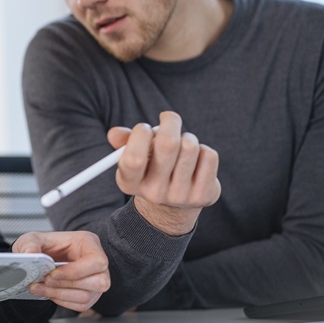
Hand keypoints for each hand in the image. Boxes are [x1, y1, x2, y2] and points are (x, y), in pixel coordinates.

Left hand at [13, 231, 109, 312]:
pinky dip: (62, 301)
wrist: (41, 260)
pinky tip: (49, 293)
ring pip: (87, 296)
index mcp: (89, 243)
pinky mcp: (90, 295)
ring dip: (60, 295)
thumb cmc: (44, 246)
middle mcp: (97, 263)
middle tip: (45, 280)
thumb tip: (30, 253)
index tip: (53, 274)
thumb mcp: (32, 239)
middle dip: (67, 284)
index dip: (76, 271)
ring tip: (41, 288)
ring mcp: (96, 280)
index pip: (97, 261)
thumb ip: (30, 244)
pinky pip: (81, 305)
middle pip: (98, 282)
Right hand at [108, 111, 220, 235]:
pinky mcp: (203, 195)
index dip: (141, 134)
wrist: (174, 204)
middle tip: (168, 118)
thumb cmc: (151, 168)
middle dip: (170, 122)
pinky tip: (195, 159)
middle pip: (167, 144)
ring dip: (187, 137)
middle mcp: (154, 193)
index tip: (145, 128)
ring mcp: (180, 196)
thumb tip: (115, 133)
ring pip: (190, 146)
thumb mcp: (134, 155)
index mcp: (130, 183)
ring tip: (182, 145)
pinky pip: (209, 156)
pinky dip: (203, 150)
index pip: (133, 158)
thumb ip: (124, 142)